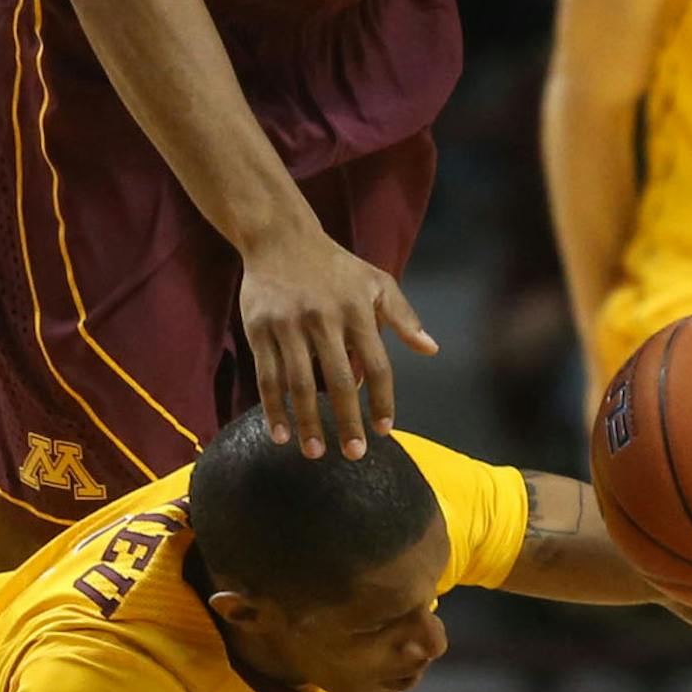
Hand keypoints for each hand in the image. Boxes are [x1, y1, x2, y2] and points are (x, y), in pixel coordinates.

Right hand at [238, 225, 436, 460]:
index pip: (377, 365)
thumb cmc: (335, 265)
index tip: (383, 430)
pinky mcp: (260, 329)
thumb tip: (431, 349)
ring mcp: (290, 325)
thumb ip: (404, 317)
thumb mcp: (377, 282)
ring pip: (299, 384)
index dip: (381, 400)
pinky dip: (273, 408)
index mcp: (358, 311)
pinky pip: (268, 375)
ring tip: (314, 453)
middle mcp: (324, 320)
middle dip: (347, 421)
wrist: (281, 237)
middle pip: (338, 381)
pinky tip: (281, 433)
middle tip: (354, 454)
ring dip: (308, 422)